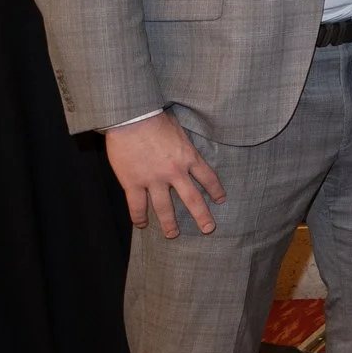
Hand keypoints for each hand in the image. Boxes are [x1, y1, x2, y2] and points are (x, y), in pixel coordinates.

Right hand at [104, 111, 223, 238]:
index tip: (220, 200)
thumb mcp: (179, 130)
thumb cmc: (155, 118)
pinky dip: (139, 217)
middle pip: (192, 199)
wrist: (131, 117)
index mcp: (189, 157)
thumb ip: (184, 145)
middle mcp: (175, 172)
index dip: (215, 190)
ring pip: (164, 208)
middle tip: (209, 229)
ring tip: (172, 235)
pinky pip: (137, 206)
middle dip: (202, 216)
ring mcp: (153, 179)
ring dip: (169, 223)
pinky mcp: (133, 182)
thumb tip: (186, 149)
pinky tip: (142, 225)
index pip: (208, 177)